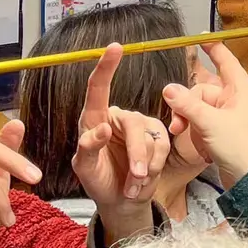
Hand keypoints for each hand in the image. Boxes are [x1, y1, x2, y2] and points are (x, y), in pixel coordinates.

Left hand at [70, 45, 169, 210]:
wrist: (121, 201)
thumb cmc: (98, 180)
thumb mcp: (85, 169)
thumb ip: (88, 148)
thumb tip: (103, 129)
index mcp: (93, 119)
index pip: (97, 89)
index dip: (106, 67)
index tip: (114, 47)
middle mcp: (117, 118)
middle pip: (132, 124)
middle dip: (136, 153)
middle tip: (136, 177)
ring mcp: (140, 127)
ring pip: (150, 139)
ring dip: (144, 167)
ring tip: (133, 184)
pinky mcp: (157, 138)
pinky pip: (162, 147)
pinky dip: (154, 167)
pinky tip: (143, 180)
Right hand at [164, 43, 247, 187]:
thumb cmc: (241, 149)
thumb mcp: (209, 123)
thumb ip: (187, 105)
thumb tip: (169, 89)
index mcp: (241, 91)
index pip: (226, 61)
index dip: (213, 48)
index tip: (201, 37)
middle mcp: (237, 100)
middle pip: (202, 91)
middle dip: (187, 106)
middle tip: (178, 125)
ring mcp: (231, 117)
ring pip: (199, 109)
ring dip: (190, 123)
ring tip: (186, 137)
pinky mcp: (225, 133)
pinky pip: (204, 125)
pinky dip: (199, 135)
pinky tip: (203, 149)